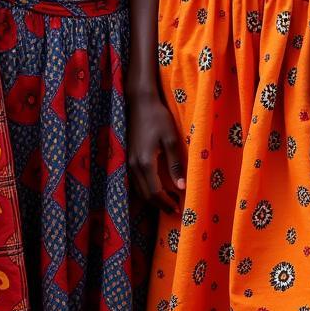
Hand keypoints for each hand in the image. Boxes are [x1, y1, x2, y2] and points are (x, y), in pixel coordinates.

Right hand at [127, 93, 185, 211]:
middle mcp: (133, 165)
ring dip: (152, 198)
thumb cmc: (158, 118)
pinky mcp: (128, 157)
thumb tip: (181, 187)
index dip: (166, 203)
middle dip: (159, 204)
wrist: (140, 102)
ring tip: (168, 199)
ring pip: (138, 189)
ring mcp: (128, 162)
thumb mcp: (170, 139)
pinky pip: (135, 181)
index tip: (178, 208)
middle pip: (145, 195)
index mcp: (145, 162)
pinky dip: (145, 189)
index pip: (154, 192)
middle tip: (174, 208)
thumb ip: (175, 164)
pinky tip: (156, 186)